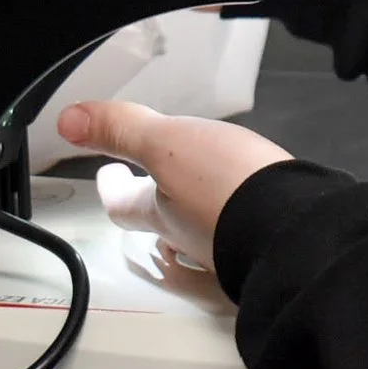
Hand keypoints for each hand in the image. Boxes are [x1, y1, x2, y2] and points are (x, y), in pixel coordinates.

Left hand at [57, 101, 291, 277]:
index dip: (111, 190)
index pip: (123, 206)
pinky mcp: (267, 243)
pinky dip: (236, 217)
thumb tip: (69, 122)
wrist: (297, 227)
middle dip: (153, 203)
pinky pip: (241, 234)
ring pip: (201, 232)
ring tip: (198, 194)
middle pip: (162, 225)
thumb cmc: (230, 190)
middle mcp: (195, 237)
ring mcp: (231, 246)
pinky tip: (251, 206)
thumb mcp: (168, 143)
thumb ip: (122, 130)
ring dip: (192, 213)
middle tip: (149, 186)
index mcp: (164, 214)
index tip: (107, 174)